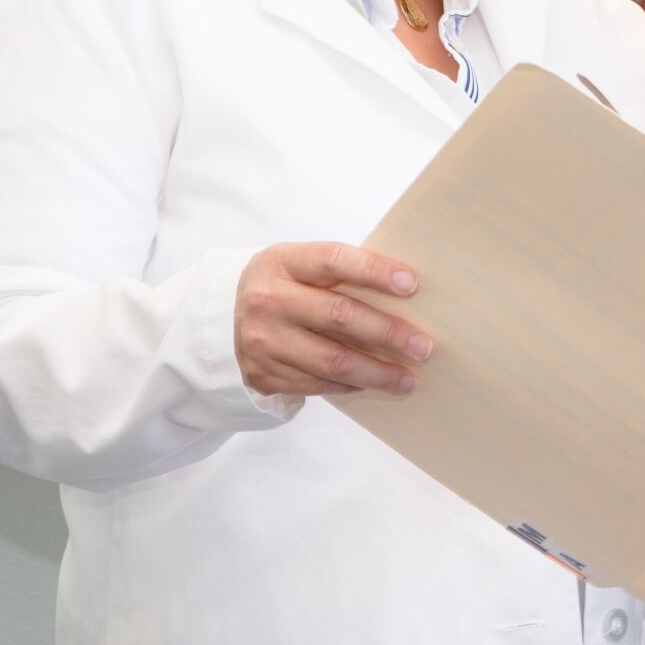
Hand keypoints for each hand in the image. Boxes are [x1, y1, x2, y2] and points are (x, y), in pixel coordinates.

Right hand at [234, 241, 431, 398]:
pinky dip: (351, 385)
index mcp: (282, 262)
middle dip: (388, 333)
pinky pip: (318, 384)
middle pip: (339, 316)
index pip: (334, 260)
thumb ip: (340, 273)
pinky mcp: (263, 375)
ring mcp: (263, 341)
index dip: (374, 271)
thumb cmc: (281, 285)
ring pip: (332, 361)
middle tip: (423, 345)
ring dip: (377, 372)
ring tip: (408, 378)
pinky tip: (372, 383)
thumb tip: (406, 290)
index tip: (412, 284)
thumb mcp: (298, 264)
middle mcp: (268, 300)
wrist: (221, 318)